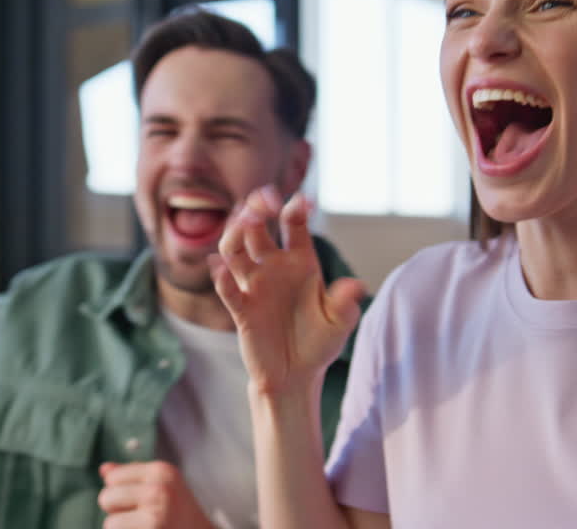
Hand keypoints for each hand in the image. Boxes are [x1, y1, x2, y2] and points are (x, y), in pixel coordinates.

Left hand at [98, 461, 213, 527]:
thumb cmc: (178, 512)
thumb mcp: (162, 485)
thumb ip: (132, 476)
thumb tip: (104, 469)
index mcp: (161, 471)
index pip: (112, 478)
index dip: (121, 491)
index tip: (143, 500)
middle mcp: (159, 489)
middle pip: (106, 497)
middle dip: (117, 511)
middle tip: (143, 517)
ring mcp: (155, 514)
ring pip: (110, 523)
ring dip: (123, 528)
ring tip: (145, 527)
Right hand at [209, 186, 366, 395]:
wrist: (297, 376)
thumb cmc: (320, 343)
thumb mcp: (339, 323)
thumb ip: (345, 303)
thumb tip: (356, 285)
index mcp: (300, 261)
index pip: (294, 225)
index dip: (295, 209)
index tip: (301, 202)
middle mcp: (274, 267)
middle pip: (257, 227)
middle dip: (257, 208)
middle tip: (264, 199)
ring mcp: (255, 286)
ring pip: (235, 249)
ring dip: (236, 232)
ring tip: (244, 220)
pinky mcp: (242, 310)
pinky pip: (228, 289)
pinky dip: (221, 277)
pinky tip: (220, 267)